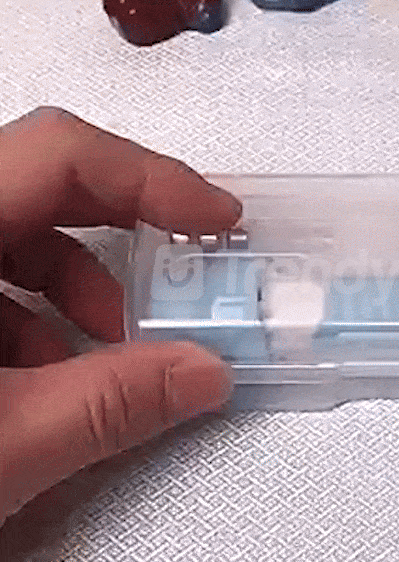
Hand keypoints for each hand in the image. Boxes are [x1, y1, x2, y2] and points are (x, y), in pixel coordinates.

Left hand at [0, 108, 239, 525]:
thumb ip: (110, 406)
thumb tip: (207, 377)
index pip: (55, 155)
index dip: (151, 177)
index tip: (215, 216)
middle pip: (37, 184)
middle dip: (118, 237)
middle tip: (173, 282)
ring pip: (7, 231)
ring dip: (71, 286)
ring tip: (100, 353)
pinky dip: (25, 314)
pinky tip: (37, 377)